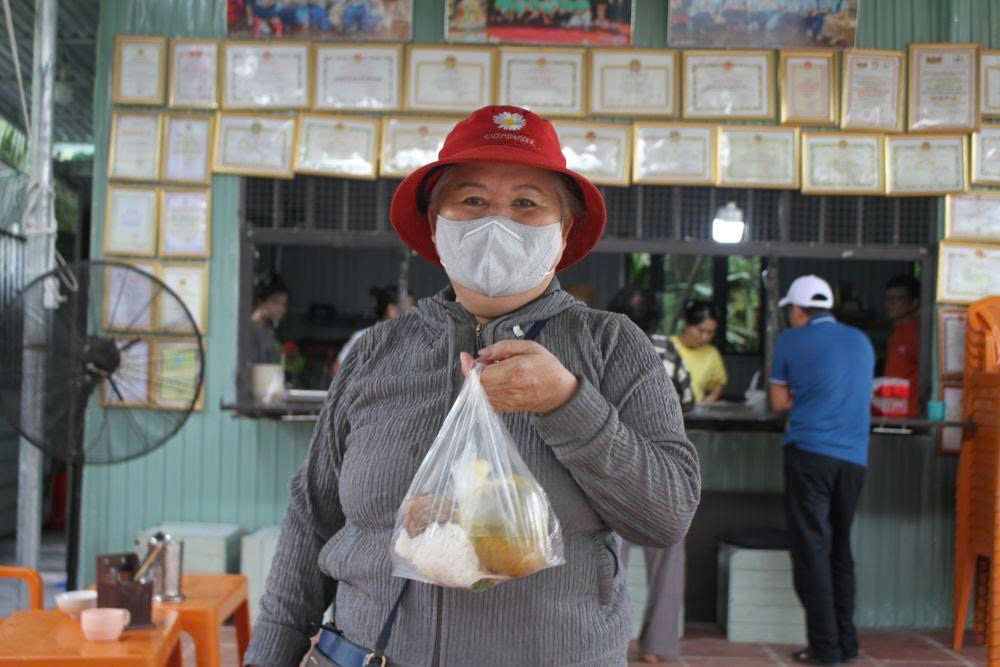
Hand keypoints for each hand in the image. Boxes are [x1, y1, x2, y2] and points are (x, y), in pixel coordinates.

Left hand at [459, 340, 577, 414]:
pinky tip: (492, 381)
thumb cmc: (546, 367)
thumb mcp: (529, 347)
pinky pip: (486, 401)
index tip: (465, 356)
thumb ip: (503, 347)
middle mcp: (511, 388)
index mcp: (517, 370)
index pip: (483, 374)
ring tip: (490, 371)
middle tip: (483, 362)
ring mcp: (508, 401)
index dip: (469, 366)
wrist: (560, 392)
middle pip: (478, 384)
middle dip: (472, 372)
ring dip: (478, 381)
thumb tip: (481, 354)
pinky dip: (483, 391)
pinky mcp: (507, 408)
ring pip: (480, 394)